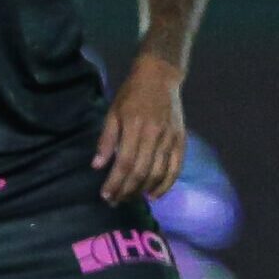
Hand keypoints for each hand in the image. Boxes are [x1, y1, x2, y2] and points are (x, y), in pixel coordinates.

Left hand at [92, 56, 186, 204]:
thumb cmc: (132, 94)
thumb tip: (97, 166)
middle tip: (115, 201)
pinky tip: (154, 195)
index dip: (115, 182)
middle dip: (126, 190)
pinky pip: (176, 168)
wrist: (160, 76)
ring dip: (143, 190)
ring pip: (158, 173)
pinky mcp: (181, 140)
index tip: (106, 195)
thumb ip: (106, 140)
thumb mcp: (113, 112)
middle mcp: (154, 135)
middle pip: (141, 171)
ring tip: (130, 198)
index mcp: (135, 126)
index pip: (125, 162)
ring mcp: (170, 138)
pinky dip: (166, 185)